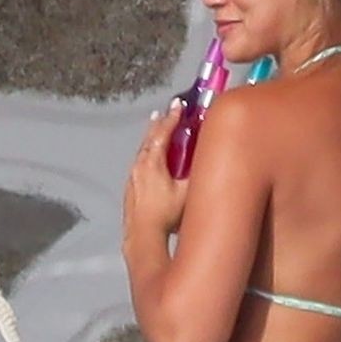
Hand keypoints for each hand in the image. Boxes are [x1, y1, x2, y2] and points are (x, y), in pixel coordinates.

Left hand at [124, 102, 190, 237]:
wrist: (142, 236)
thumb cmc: (167, 214)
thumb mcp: (188, 192)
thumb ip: (198, 173)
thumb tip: (210, 160)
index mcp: (153, 163)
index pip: (163, 134)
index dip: (172, 118)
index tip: (179, 105)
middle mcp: (139, 166)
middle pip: (149, 139)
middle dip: (159, 124)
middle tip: (165, 112)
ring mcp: (132, 178)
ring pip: (142, 151)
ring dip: (151, 139)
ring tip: (156, 129)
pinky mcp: (130, 189)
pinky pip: (140, 164)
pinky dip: (147, 154)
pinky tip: (150, 159)